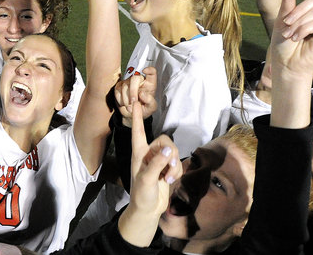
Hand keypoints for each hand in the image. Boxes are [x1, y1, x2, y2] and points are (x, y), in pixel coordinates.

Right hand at [114, 67, 157, 125]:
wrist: (132, 114)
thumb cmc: (143, 109)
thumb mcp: (151, 108)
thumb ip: (150, 101)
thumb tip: (142, 94)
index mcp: (149, 84)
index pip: (152, 72)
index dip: (149, 69)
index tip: (145, 71)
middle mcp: (139, 81)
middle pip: (135, 78)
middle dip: (133, 91)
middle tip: (133, 102)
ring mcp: (128, 82)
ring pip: (125, 86)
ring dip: (127, 99)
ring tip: (130, 106)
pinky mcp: (119, 86)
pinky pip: (118, 91)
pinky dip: (121, 100)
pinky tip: (125, 103)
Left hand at [118, 101, 180, 244]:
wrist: (148, 210)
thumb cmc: (141, 194)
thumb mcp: (147, 179)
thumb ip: (158, 163)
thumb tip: (170, 150)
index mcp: (139, 153)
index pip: (138, 131)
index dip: (138, 117)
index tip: (135, 102)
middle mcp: (149, 154)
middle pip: (165, 141)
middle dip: (170, 154)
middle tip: (169, 168)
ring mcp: (159, 161)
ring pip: (174, 153)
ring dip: (174, 166)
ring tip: (167, 179)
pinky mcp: (167, 169)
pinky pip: (177, 163)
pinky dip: (176, 172)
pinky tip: (170, 181)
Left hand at [271, 0, 312, 76]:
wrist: (287, 62)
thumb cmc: (283, 43)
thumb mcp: (281, 20)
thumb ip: (286, 5)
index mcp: (308, 7)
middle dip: (297, 11)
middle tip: (285, 24)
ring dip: (298, 23)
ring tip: (291, 35)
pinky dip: (304, 28)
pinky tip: (299, 38)